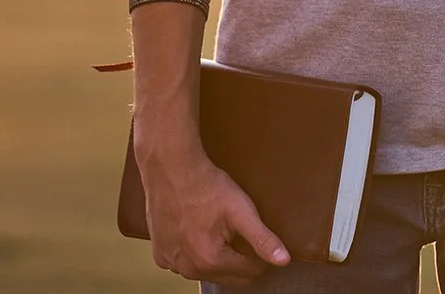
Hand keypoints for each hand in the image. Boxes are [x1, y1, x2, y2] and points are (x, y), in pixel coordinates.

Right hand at [137, 133, 289, 285]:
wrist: (172, 168)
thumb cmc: (207, 186)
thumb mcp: (241, 210)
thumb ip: (262, 239)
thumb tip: (284, 260)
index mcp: (211, 260)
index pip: (250, 271)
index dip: (259, 255)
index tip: (256, 235)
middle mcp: (189, 269)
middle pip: (228, 276)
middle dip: (238, 259)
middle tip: (237, 231)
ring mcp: (171, 264)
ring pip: (206, 272)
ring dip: (216, 258)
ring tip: (217, 229)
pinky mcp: (160, 256)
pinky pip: (185, 264)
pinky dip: (194, 254)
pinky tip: (198, 233)